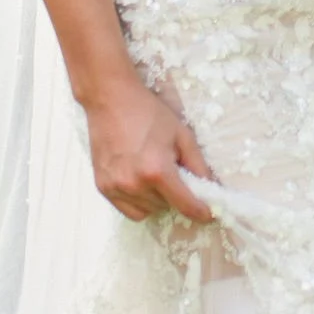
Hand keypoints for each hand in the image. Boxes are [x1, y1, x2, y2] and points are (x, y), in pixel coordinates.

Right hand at [82, 71, 216, 221]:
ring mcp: (116, 188)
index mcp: (157, 171)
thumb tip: (211, 188)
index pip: (186, 205)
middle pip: (167, 207)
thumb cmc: (149, 113)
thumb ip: (198, 165)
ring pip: (149, 210)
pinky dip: (139, 202)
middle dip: (176, 195)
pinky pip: (129, 210)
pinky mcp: (103, 188)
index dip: (202, 212)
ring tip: (153, 173)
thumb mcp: (182, 135)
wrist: (110, 100)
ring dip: (157, 199)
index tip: (209, 213)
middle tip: (174, 173)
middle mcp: (135, 184)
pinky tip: (139, 180)